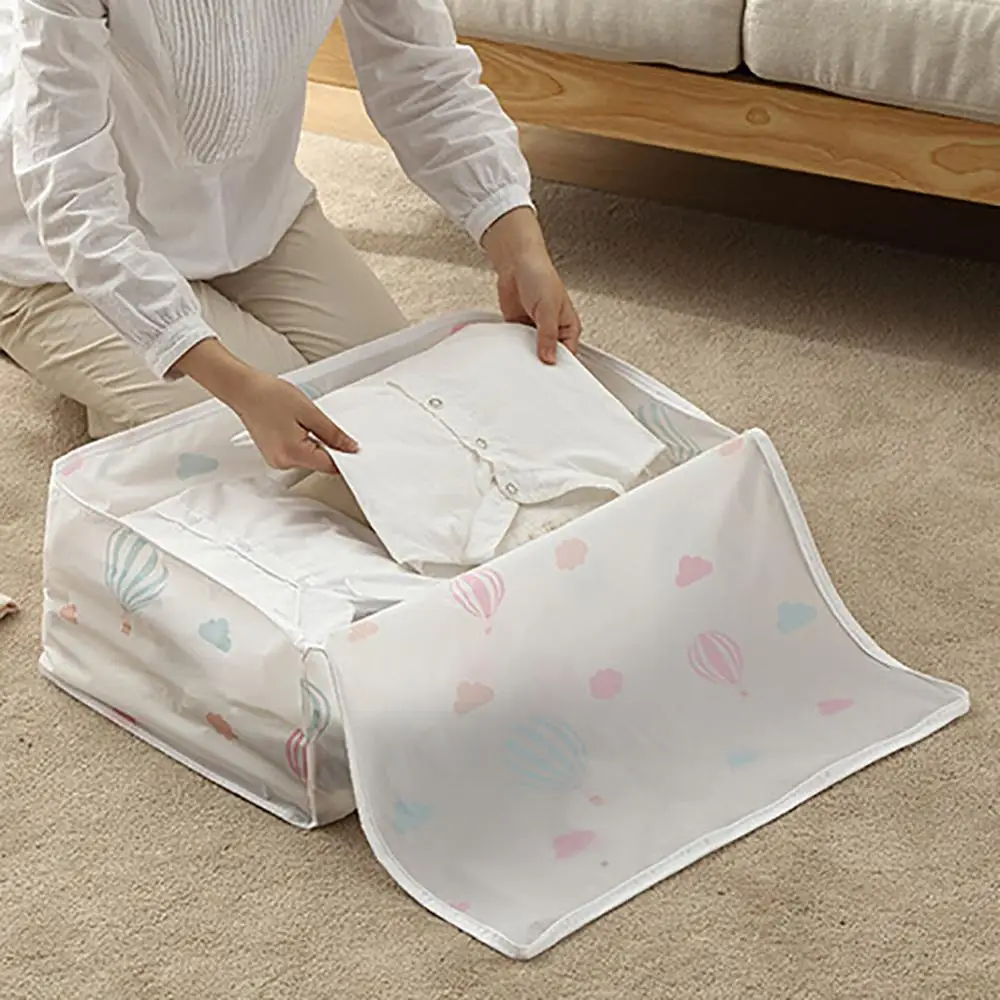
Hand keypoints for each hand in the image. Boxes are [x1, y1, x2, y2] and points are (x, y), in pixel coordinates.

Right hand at [171, 339, 356, 472]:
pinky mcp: (274, 455)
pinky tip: (298, 427)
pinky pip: (298, 454)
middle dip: (329, 448)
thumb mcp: (310, 412)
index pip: (330, 466)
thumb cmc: (270, 396)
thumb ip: (333, 433)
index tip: (353, 449)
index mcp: (293, 453)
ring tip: (305, 422)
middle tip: (325, 426)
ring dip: (316, 444)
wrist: (245, 390)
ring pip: (310, 459)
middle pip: (320, 464)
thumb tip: (350, 447)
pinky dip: (304, 443)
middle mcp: (283, 462)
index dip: (345, 457)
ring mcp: (277, 461)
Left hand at [482, 207, 581, 363]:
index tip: (552, 381)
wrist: (516, 262)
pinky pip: (516, 347)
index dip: (561, 369)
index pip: (568, 356)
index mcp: (568, 328)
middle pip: (549, 358)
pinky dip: (512, 351)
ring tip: (520, 368)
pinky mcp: (518, 330)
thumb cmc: (540, 274)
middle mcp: (552, 332)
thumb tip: (548, 358)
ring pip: (531, 354)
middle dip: (541, 366)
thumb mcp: (548, 308)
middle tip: (534, 378)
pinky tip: (509, 356)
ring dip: (525, 358)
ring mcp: (534, 332)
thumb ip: (547, 335)